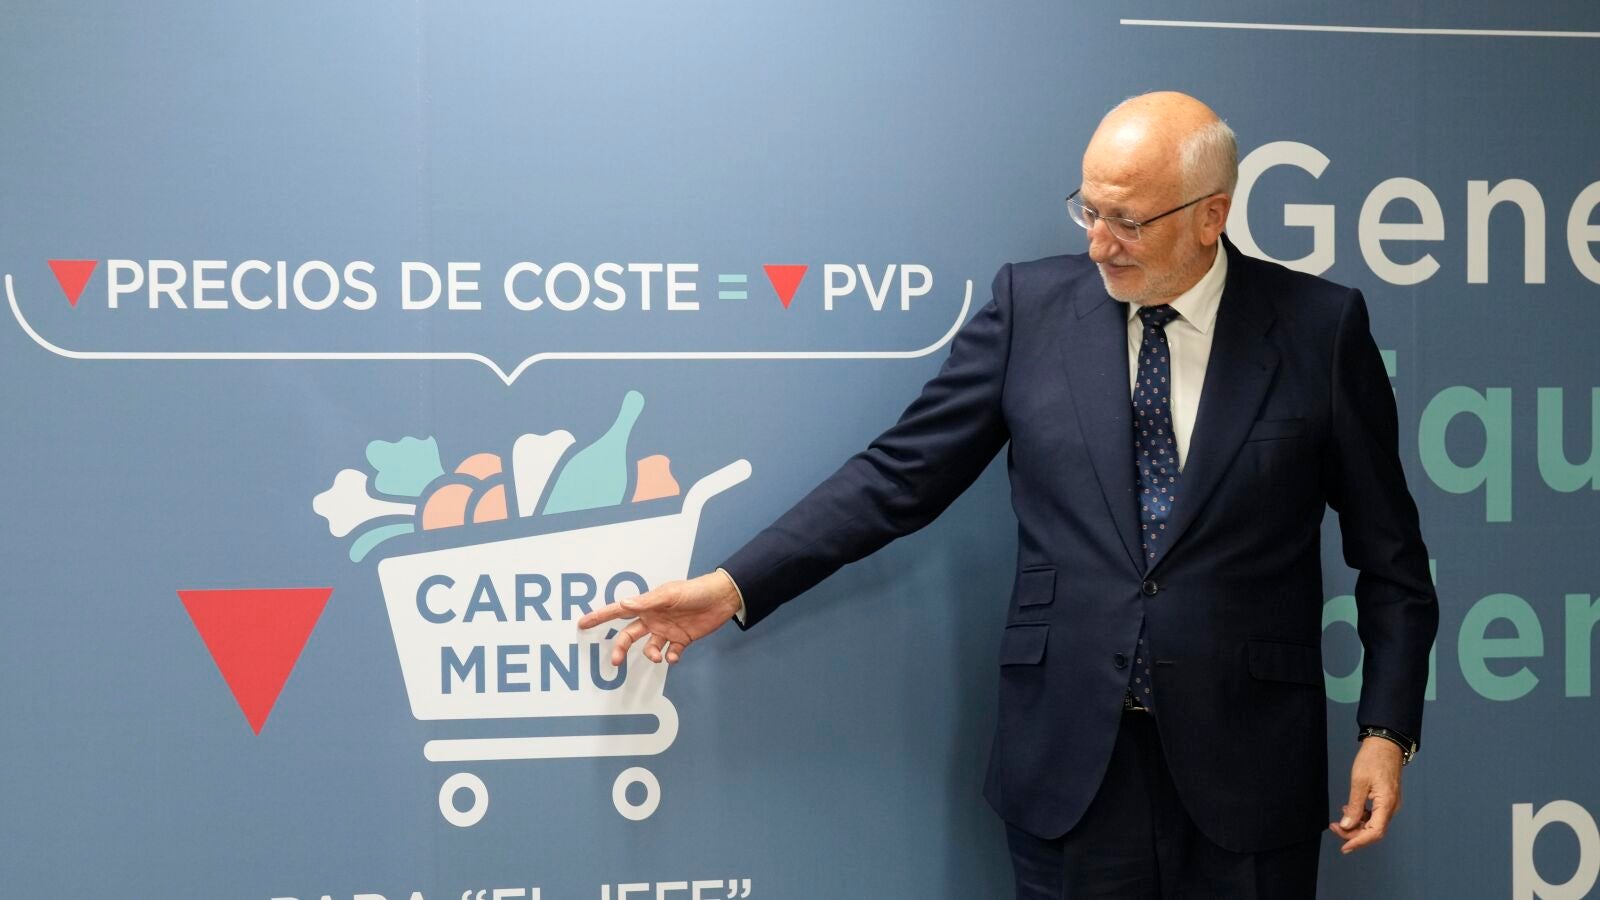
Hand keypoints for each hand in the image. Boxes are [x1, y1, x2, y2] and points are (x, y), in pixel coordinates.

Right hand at [577, 569, 742, 665]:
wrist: (722, 598)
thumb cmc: (695, 591)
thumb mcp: (670, 595)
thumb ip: (647, 602)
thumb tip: (623, 605)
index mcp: (648, 606)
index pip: (618, 611)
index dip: (600, 617)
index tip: (582, 623)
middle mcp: (654, 619)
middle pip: (629, 635)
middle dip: (620, 648)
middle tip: (615, 662)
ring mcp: (667, 630)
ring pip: (650, 648)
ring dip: (651, 655)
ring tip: (658, 656)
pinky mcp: (682, 639)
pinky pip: (671, 653)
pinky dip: (671, 658)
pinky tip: (674, 656)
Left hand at [1329, 737, 1403, 853]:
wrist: (1385, 744)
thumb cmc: (1373, 759)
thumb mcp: (1359, 782)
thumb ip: (1354, 806)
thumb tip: (1347, 825)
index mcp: (1386, 804)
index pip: (1374, 832)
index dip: (1359, 842)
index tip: (1344, 847)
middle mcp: (1391, 808)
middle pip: (1373, 831)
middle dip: (1353, 834)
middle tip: (1334, 827)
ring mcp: (1390, 804)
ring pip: (1373, 824)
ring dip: (1356, 826)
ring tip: (1339, 820)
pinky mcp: (1386, 800)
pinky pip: (1374, 815)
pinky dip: (1361, 817)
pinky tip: (1349, 810)